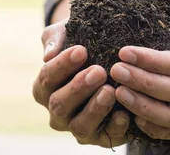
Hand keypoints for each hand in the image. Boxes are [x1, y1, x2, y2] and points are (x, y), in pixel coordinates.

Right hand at [33, 20, 130, 146]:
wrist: (111, 58)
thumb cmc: (84, 44)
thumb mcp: (68, 33)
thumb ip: (56, 37)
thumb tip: (49, 54)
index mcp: (44, 87)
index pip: (46, 78)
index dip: (61, 65)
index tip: (81, 51)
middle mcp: (57, 111)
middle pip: (59, 105)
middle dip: (78, 88)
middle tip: (98, 71)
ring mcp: (77, 126)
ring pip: (79, 126)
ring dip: (95, 109)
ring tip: (110, 90)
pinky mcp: (101, 137)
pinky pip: (106, 137)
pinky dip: (115, 127)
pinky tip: (125, 113)